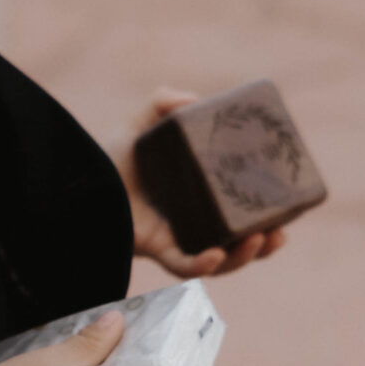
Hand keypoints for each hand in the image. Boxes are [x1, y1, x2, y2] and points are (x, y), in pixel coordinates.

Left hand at [118, 89, 291, 277]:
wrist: (75, 180)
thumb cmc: (109, 157)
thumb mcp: (141, 124)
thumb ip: (164, 102)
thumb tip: (196, 98)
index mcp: (197, 199)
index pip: (239, 213)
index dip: (266, 216)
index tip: (289, 209)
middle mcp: (189, 225)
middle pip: (237, 244)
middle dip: (263, 245)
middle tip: (280, 234)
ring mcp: (173, 240)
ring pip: (217, 262)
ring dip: (242, 257)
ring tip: (259, 240)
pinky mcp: (154, 250)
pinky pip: (182, 266)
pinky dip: (202, 265)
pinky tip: (216, 255)